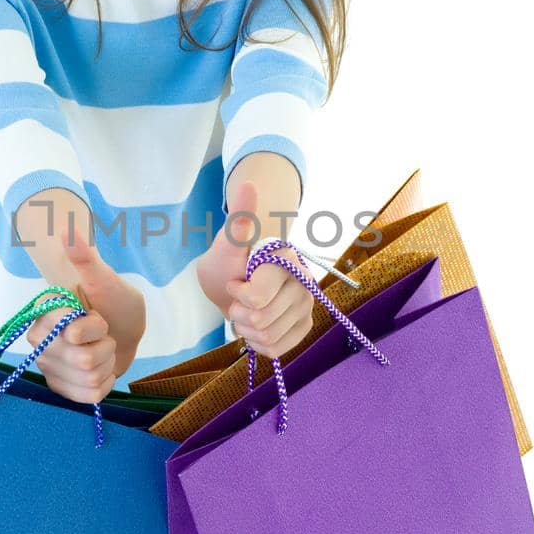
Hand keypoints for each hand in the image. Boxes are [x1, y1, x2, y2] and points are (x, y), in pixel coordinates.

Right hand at [25, 226, 145, 402]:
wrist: (125, 330)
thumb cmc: (115, 303)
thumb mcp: (107, 280)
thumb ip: (86, 259)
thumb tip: (67, 230)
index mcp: (44, 313)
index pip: (74, 332)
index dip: (95, 327)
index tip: (97, 316)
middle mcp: (39, 340)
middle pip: (82, 360)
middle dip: (104, 347)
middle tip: (103, 333)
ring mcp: (47, 366)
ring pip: (89, 379)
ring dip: (107, 364)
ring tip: (103, 349)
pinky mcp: (58, 387)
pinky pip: (90, 397)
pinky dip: (105, 383)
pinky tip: (101, 369)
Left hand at [197, 179, 314, 362]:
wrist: (236, 277)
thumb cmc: (229, 260)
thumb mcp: (227, 244)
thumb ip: (239, 222)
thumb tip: (248, 183)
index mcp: (287, 261)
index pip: (256, 298)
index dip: (236, 294)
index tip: (234, 280)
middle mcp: (304, 282)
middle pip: (261, 321)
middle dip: (239, 313)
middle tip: (237, 298)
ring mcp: (307, 305)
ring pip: (268, 338)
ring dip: (247, 329)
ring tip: (245, 311)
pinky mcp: (304, 325)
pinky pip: (277, 350)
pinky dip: (258, 343)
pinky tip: (255, 326)